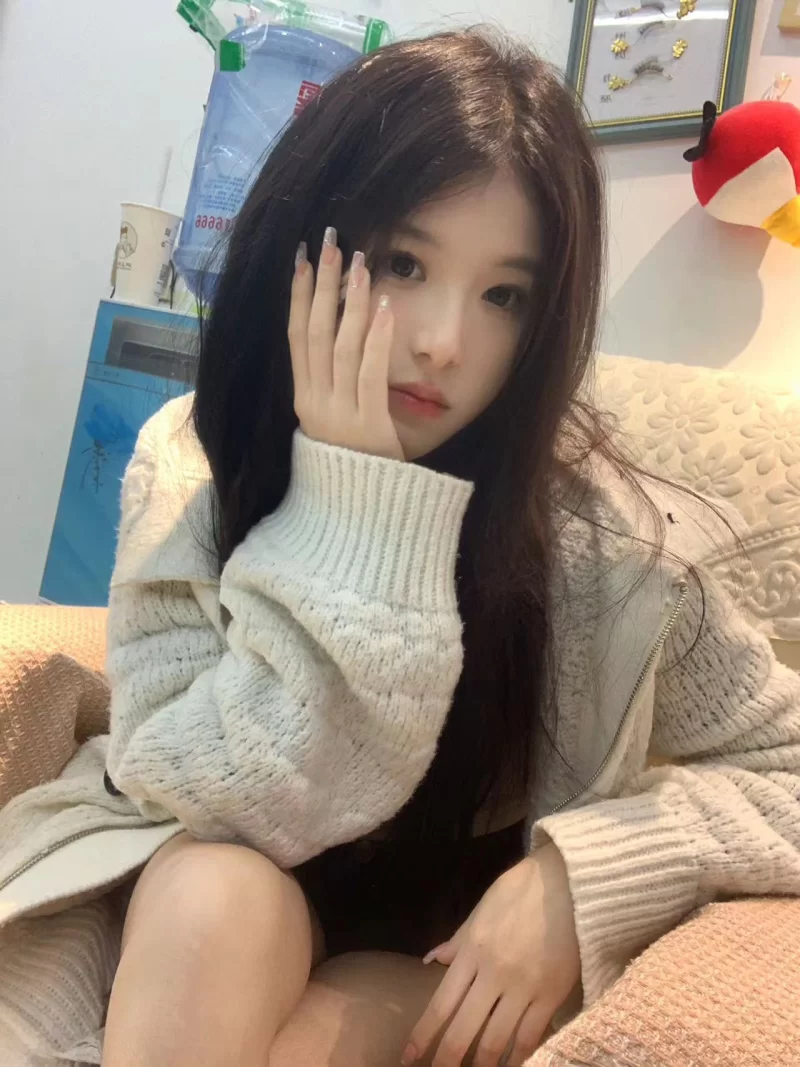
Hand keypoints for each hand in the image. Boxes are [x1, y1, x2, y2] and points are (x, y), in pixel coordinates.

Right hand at [288, 228, 403, 460]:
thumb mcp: (331, 420)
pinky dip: (377, 339)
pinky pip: (370, 374)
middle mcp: (315, 403)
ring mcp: (339, 414)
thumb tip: (335, 335)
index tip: (303, 258)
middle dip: (323, 285)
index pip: (296, 337)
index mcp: (303, 399)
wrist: (361, 512)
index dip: (299, 296)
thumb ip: (329, 384)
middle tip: (332, 244)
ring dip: (351, 302)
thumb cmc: (351, 462)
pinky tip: (385, 308)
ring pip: (342, 348)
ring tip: (363, 265)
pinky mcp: (368, 426)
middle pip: (315, 333)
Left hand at [404, 843, 580, 1066]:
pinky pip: (530, 1036)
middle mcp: (494, 974)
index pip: (441, 1003)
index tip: (409, 1056)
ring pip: (495, 1041)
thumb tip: (432, 960)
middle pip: (464, 1030)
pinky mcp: (552, 995)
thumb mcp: (482, 908)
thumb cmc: (523, 889)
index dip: (424, 1034)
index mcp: (473, 951)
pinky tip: (509, 1064)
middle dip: (448, 1059)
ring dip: (481, 1064)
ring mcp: (523, 988)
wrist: (570, 882)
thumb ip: (458, 939)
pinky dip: (517, 1057)